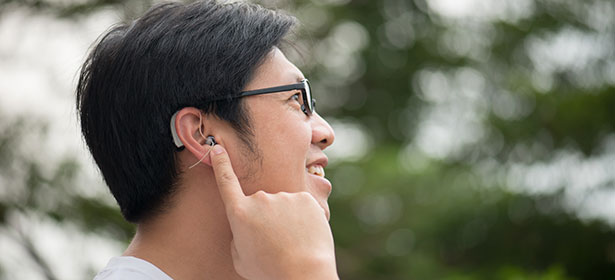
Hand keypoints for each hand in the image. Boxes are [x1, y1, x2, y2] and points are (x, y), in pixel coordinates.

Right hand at [209, 144, 337, 279]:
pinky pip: (301, 206)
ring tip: (291, 242)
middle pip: (261, 204)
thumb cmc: (269, 271)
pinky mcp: (304, 198)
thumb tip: (246, 224)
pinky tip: (304, 235)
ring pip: (283, 206)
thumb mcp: (240, 258)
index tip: (216, 147)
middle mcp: (259, 199)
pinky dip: (303, 219)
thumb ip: (238, 235)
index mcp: (239, 213)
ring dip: (286, 220)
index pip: (226, 181)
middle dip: (266, 219)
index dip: (220, 163)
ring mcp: (283, 196)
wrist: (303, 273)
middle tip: (275, 243)